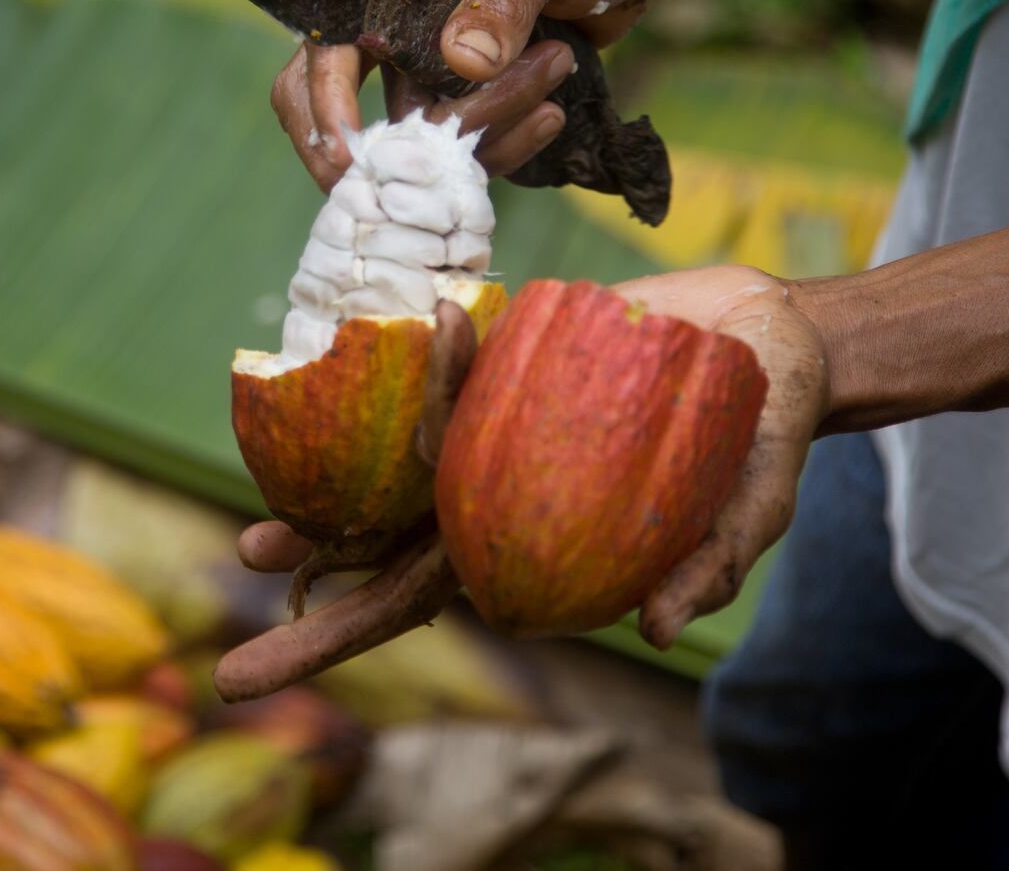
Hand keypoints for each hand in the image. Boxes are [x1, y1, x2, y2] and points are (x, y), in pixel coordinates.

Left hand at [212, 267, 831, 697]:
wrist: (768, 336)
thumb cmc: (765, 435)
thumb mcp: (752, 506)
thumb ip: (711, 564)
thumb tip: (656, 632)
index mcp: (534, 546)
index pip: (427, 599)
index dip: (346, 631)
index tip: (260, 671)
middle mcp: (492, 491)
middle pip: (385, 541)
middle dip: (312, 572)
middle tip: (239, 565)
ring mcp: (487, 424)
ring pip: (390, 452)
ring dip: (329, 462)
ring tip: (267, 461)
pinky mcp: (499, 357)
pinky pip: (440, 362)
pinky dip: (415, 354)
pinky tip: (386, 338)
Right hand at [272, 44, 576, 190]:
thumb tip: (462, 62)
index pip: (330, 34)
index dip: (326, 95)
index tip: (350, 153)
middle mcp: (393, 12)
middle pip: (334, 94)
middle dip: (362, 151)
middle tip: (402, 189)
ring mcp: (426, 54)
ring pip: (414, 129)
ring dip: (480, 131)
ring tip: (553, 78)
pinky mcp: (465, 87)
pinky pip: (462, 141)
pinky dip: (504, 144)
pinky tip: (553, 116)